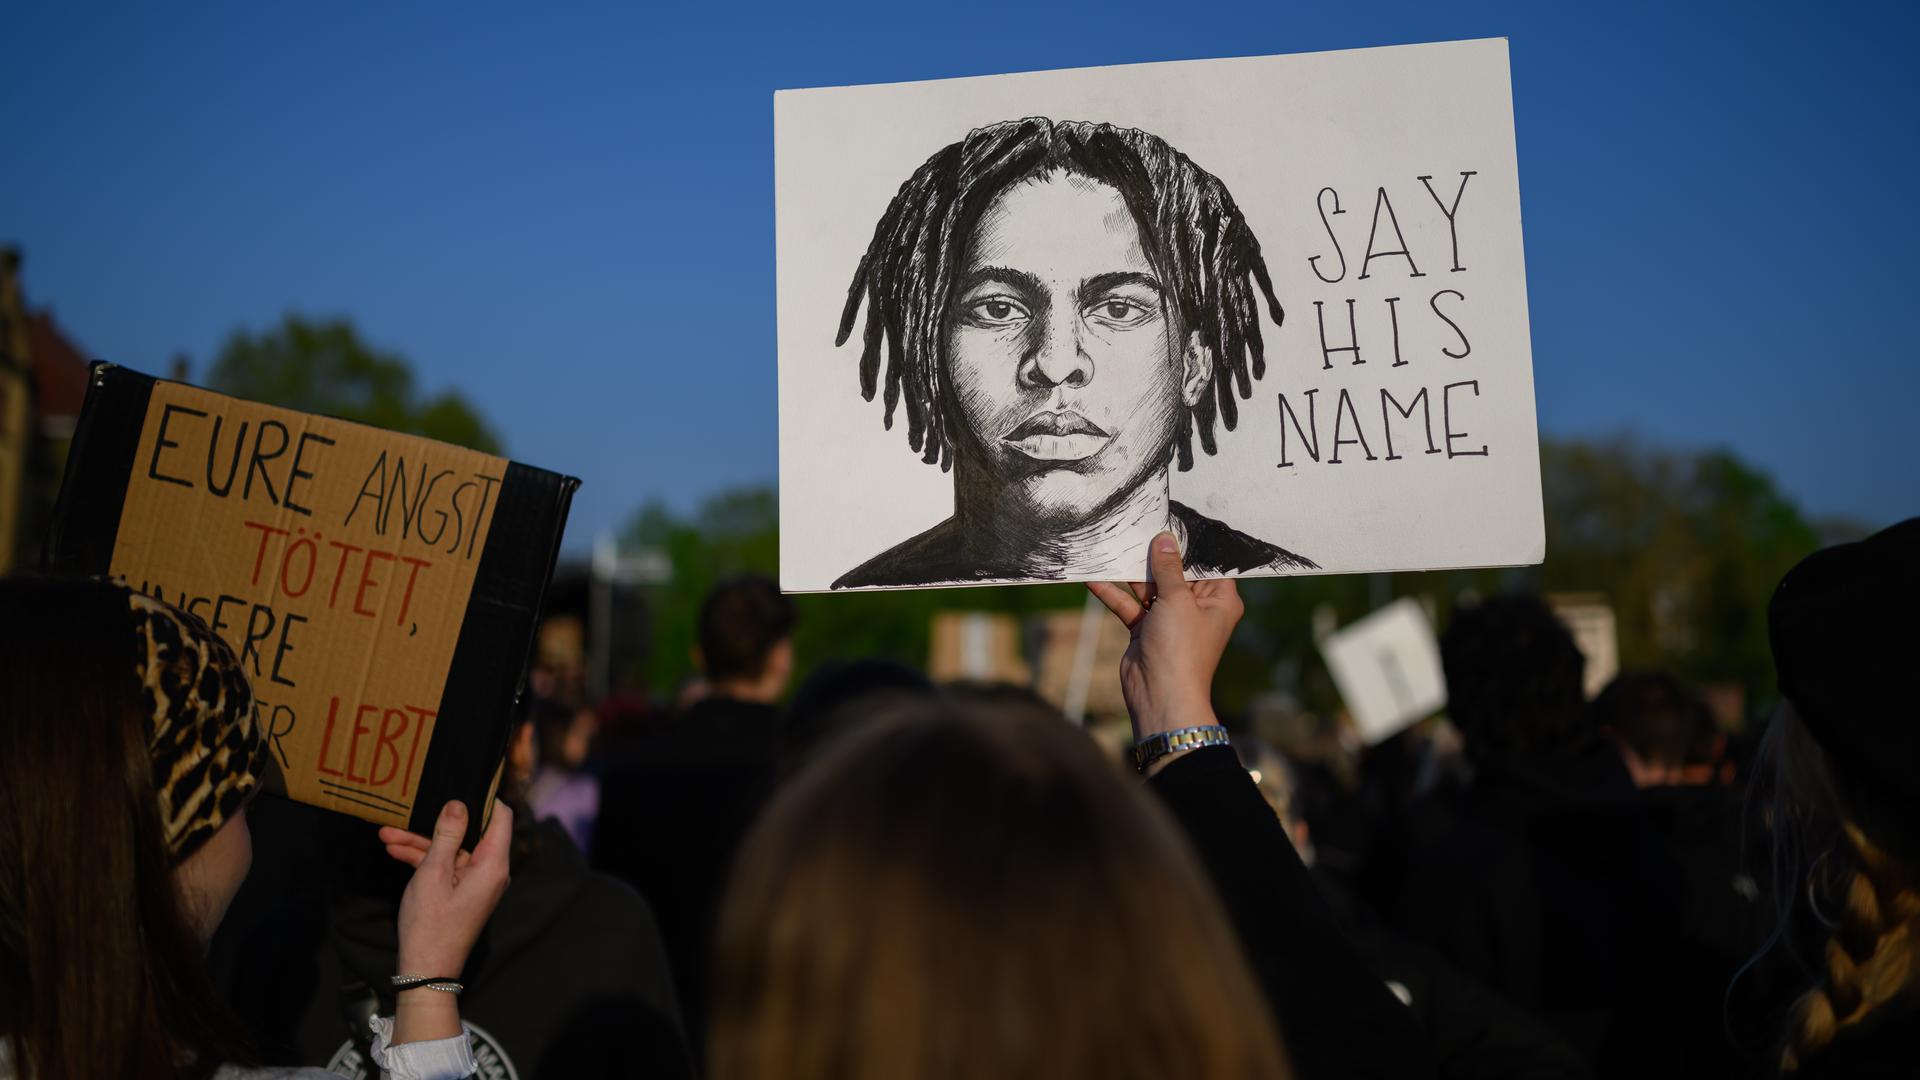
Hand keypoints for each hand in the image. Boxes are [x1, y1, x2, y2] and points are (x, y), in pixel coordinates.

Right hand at [376, 800, 510, 1043]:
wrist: (425, 971)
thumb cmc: (430, 924)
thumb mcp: (432, 873)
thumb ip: (446, 835)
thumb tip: (458, 803)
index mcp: (494, 863)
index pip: (500, 816)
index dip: (482, 797)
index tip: (461, 780)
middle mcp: (491, 871)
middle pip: (469, 832)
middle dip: (435, 823)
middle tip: (404, 811)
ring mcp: (476, 882)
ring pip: (450, 850)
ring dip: (420, 842)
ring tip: (385, 833)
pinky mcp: (461, 892)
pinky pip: (445, 866)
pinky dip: (423, 859)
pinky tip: (393, 849)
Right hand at [1089, 532, 1244, 747]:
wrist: (1160, 695)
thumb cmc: (1181, 649)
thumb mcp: (1177, 600)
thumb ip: (1168, 568)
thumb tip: (1164, 540)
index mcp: (1219, 600)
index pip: (1209, 564)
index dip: (1193, 543)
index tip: (1176, 518)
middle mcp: (1196, 607)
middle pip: (1175, 572)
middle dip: (1156, 554)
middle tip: (1139, 523)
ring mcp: (1170, 619)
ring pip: (1149, 587)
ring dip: (1131, 572)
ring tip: (1113, 545)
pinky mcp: (1146, 630)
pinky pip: (1130, 605)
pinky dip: (1113, 594)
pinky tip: (1093, 579)